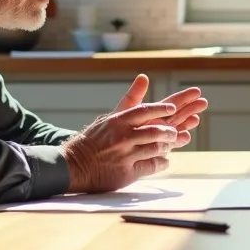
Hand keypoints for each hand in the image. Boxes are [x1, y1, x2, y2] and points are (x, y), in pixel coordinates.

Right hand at [62, 101, 177, 192]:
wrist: (75, 165)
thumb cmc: (93, 140)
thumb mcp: (108, 118)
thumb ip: (129, 100)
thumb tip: (144, 77)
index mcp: (118, 121)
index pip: (145, 111)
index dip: (162, 109)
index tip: (172, 108)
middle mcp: (122, 137)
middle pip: (156, 131)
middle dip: (170, 131)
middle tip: (174, 132)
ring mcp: (125, 155)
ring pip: (156, 148)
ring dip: (168, 146)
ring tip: (170, 144)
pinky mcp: (127, 173)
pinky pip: (152, 166)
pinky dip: (162, 162)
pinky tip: (164, 160)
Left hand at [112, 74, 205, 149]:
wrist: (103, 152)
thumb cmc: (111, 131)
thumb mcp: (124, 110)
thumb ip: (134, 95)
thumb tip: (143, 76)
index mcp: (151, 114)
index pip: (170, 103)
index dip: (183, 97)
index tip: (196, 91)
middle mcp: (157, 125)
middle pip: (177, 115)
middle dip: (190, 108)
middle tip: (204, 102)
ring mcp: (157, 139)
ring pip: (176, 129)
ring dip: (186, 124)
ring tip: (197, 119)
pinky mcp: (155, 152)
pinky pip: (169, 145)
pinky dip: (177, 141)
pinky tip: (186, 136)